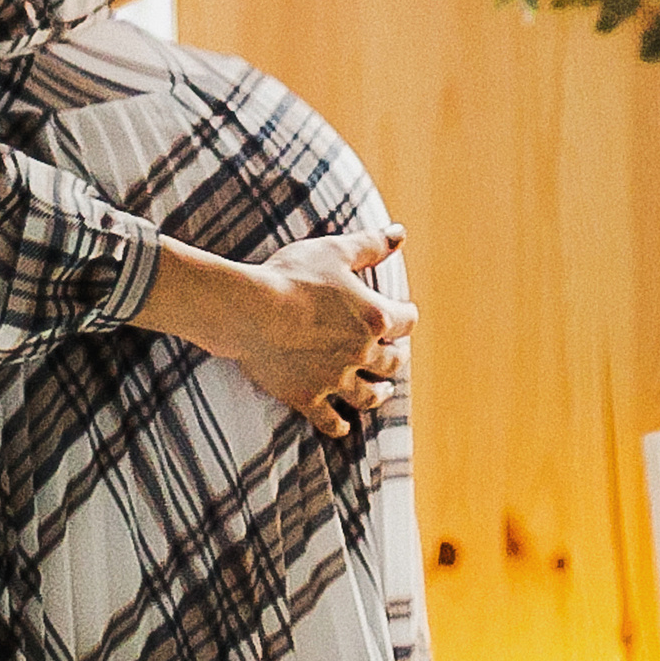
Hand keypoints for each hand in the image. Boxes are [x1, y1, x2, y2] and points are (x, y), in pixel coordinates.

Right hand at [233, 225, 414, 441]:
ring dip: (379, 394)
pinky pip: (329, 419)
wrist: (251, 310)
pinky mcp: (307, 396)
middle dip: (397, 356)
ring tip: (383, 391)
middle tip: (396, 354)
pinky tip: (342, 426)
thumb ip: (371, 244)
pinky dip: (339, 425)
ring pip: (368, 396)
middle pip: (392, 362)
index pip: (407, 320)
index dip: (407, 315)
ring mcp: (334, 379)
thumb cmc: (293, 275)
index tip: (405, 313)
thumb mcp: (335, 251)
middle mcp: (361, 353)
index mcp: (374, 318)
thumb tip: (399, 233)